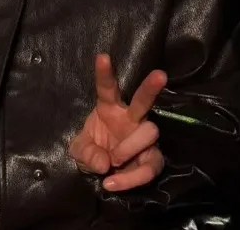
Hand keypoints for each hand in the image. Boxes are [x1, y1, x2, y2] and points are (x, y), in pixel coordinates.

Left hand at [68, 54, 166, 191]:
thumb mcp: (79, 151)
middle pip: (143, 100)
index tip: (102, 56)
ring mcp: (143, 137)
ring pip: (150, 131)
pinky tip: (114, 183)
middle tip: (160, 74)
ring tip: (113, 160)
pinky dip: (133, 177)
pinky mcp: (152, 158)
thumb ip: (86, 153)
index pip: (107, 88)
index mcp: (109, 108)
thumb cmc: (93, 151)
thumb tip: (104, 163)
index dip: (104, 73)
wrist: (104, 174)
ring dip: (130, 147)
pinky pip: (151, 165)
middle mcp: (130, 118)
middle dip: (151, 87)